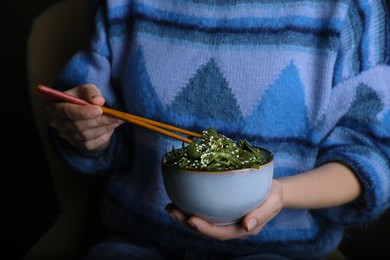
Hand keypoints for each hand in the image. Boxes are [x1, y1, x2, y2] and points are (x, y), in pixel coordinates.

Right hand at [45, 83, 123, 153]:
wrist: (88, 111)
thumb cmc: (84, 98)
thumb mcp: (87, 89)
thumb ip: (91, 92)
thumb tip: (98, 100)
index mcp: (54, 106)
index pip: (67, 111)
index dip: (83, 112)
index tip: (100, 110)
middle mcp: (56, 122)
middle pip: (77, 125)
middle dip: (98, 121)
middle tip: (115, 117)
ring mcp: (65, 135)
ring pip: (85, 136)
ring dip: (104, 128)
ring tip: (116, 120)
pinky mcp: (75, 144)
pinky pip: (90, 144)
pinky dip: (103, 136)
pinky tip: (111, 128)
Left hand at [165, 179, 282, 239]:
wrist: (274, 190)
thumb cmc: (273, 195)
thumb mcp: (272, 202)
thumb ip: (262, 215)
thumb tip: (247, 226)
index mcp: (243, 228)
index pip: (221, 233)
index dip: (204, 229)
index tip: (190, 219)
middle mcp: (231, 227)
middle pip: (207, 230)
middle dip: (187, 223)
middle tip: (171, 210)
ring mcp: (225, 220)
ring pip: (202, 223)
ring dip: (184, 217)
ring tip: (170, 207)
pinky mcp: (221, 211)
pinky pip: (205, 213)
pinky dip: (191, 208)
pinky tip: (181, 200)